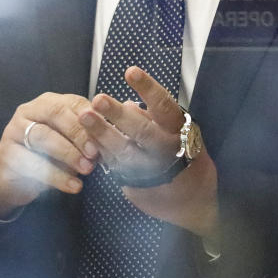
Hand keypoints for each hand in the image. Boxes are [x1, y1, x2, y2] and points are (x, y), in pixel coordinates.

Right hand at [0, 93, 98, 218]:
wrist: (15, 180)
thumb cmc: (49, 156)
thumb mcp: (70, 142)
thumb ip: (89, 135)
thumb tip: (118, 131)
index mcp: (49, 102)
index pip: (73, 102)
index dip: (91, 117)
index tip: (107, 134)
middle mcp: (28, 111)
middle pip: (56, 114)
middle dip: (79, 133)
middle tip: (95, 153)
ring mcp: (14, 131)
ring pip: (43, 137)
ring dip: (68, 154)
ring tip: (87, 169)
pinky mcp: (6, 155)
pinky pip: (32, 164)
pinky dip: (56, 176)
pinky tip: (74, 186)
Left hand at [78, 66, 218, 236]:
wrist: (194, 205)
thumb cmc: (188, 160)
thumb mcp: (181, 134)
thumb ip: (156, 119)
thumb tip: (131, 104)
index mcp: (181, 132)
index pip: (164, 106)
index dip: (147, 88)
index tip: (130, 72)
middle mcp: (168, 151)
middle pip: (142, 131)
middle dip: (118, 115)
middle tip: (98, 99)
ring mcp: (152, 172)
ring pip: (126, 152)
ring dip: (102, 134)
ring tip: (84, 117)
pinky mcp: (137, 187)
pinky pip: (116, 167)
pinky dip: (102, 152)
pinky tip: (87, 139)